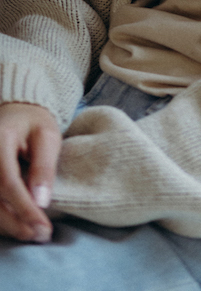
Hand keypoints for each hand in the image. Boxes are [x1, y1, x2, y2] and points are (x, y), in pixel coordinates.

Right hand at [0, 102, 60, 241]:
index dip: (24, 208)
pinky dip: (2, 218)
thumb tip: (41, 201)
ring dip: (9, 225)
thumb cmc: (34, 124)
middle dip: (16, 223)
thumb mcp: (47, 136)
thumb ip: (44, 166)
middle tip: (41, 235)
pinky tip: (19, 225)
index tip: (43, 227)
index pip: (7, 182)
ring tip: (33, 234)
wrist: (15, 114)